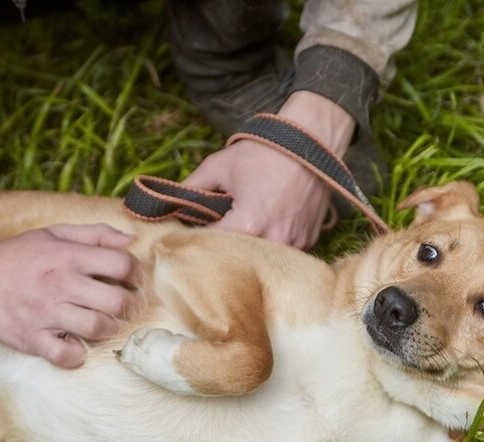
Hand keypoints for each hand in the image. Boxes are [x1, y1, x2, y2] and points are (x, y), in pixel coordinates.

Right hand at [0, 223, 141, 367]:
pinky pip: (66, 355)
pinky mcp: (33, 338)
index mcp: (68, 257)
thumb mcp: (54, 234)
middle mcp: (61, 284)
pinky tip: (76, 345)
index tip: (131, 279)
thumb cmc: (18, 256)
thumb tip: (130, 241)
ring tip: (102, 323)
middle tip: (123, 306)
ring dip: (107, 329)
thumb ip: (94, 234)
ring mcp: (47, 314)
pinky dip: (77, 354)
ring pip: (97, 328)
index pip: (122, 264)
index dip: (135, 272)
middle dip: (128, 305)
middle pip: (117, 301)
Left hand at [183, 91, 356, 249]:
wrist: (312, 142)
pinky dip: (270, 244)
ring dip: (247, 249)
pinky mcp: (309, 240)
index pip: (213, 246)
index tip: (190, 234)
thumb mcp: (221, 165)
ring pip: (261, 258)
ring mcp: (295, 243)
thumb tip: (171, 202)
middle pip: (237, 258)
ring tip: (238, 232)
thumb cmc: (265, 151)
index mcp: (249, 223)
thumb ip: (192, 186)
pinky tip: (264, 228)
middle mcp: (274, 240)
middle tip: (210, 237)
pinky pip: (282, 252)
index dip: (198, 240)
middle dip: (221, 249)